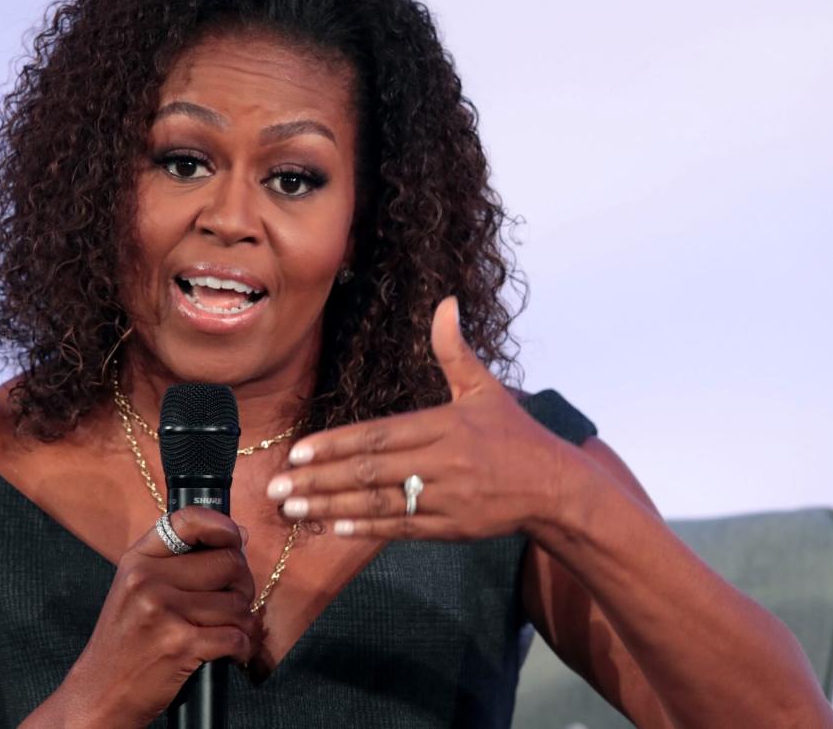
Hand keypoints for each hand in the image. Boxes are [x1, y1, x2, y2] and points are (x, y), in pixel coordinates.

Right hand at [70, 508, 256, 723]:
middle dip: (242, 585)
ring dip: (244, 622)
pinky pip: (236, 636)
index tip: (235, 539)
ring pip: (237, 604)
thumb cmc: (126, 641)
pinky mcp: (180, 645)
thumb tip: (240, 535)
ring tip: (229, 632)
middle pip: (228, 563)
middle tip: (234, 603)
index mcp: (139, 560)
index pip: (188, 520)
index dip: (222, 526)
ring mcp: (164, 612)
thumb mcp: (136, 588)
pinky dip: (242, 648)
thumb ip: (180, 560)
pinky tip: (232, 653)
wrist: (99, 693)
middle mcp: (148, 580)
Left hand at [266, 296, 566, 539]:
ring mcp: (446, 499)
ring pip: (379, 504)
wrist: (555, 488)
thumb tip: (445, 303)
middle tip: (277, 486)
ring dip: (331, 508)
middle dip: (319, 480)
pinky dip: (366, 529)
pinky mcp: (451, 528)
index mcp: (444, 426)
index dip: (336, 445)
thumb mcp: (485, 388)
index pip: (378, 435)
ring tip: (293, 510)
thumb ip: (454, 351)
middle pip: (370, 472)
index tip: (298, 452)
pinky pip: (401, 529)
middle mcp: (441, 463)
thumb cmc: (515, 436)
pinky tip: (333, 528)